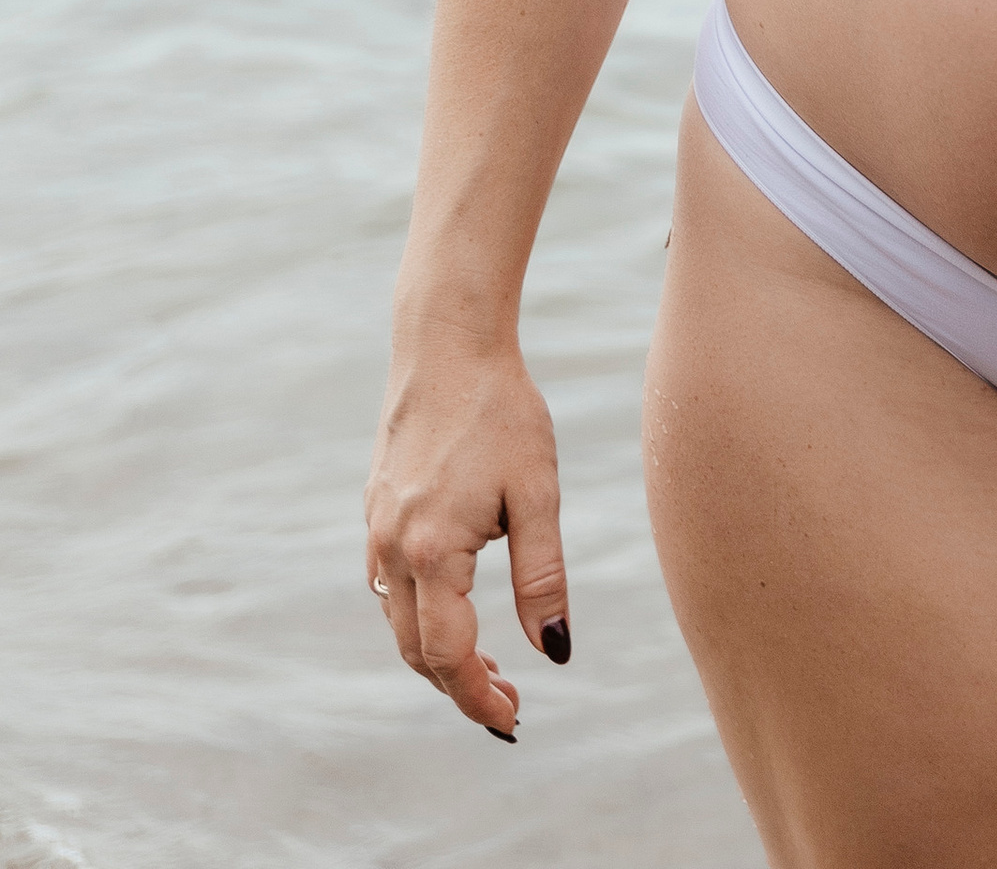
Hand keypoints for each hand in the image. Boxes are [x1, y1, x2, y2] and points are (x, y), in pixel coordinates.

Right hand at [364, 333, 569, 737]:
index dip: (478, 697)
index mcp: (432, 552)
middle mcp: (392, 549)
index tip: (512, 721)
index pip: (449, 656)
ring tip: (489, 665)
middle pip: (417, 651)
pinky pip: (390, 585)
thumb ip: (543, 576)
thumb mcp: (538, 493)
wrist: (447, 343)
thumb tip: (554, 653)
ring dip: (438, 653)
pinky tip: (455, 606)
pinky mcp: (376, 510)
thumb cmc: (503, 411)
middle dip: (459, 685)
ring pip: (400, 621)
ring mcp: (376, 530)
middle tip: (508, 703)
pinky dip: (420, 614)